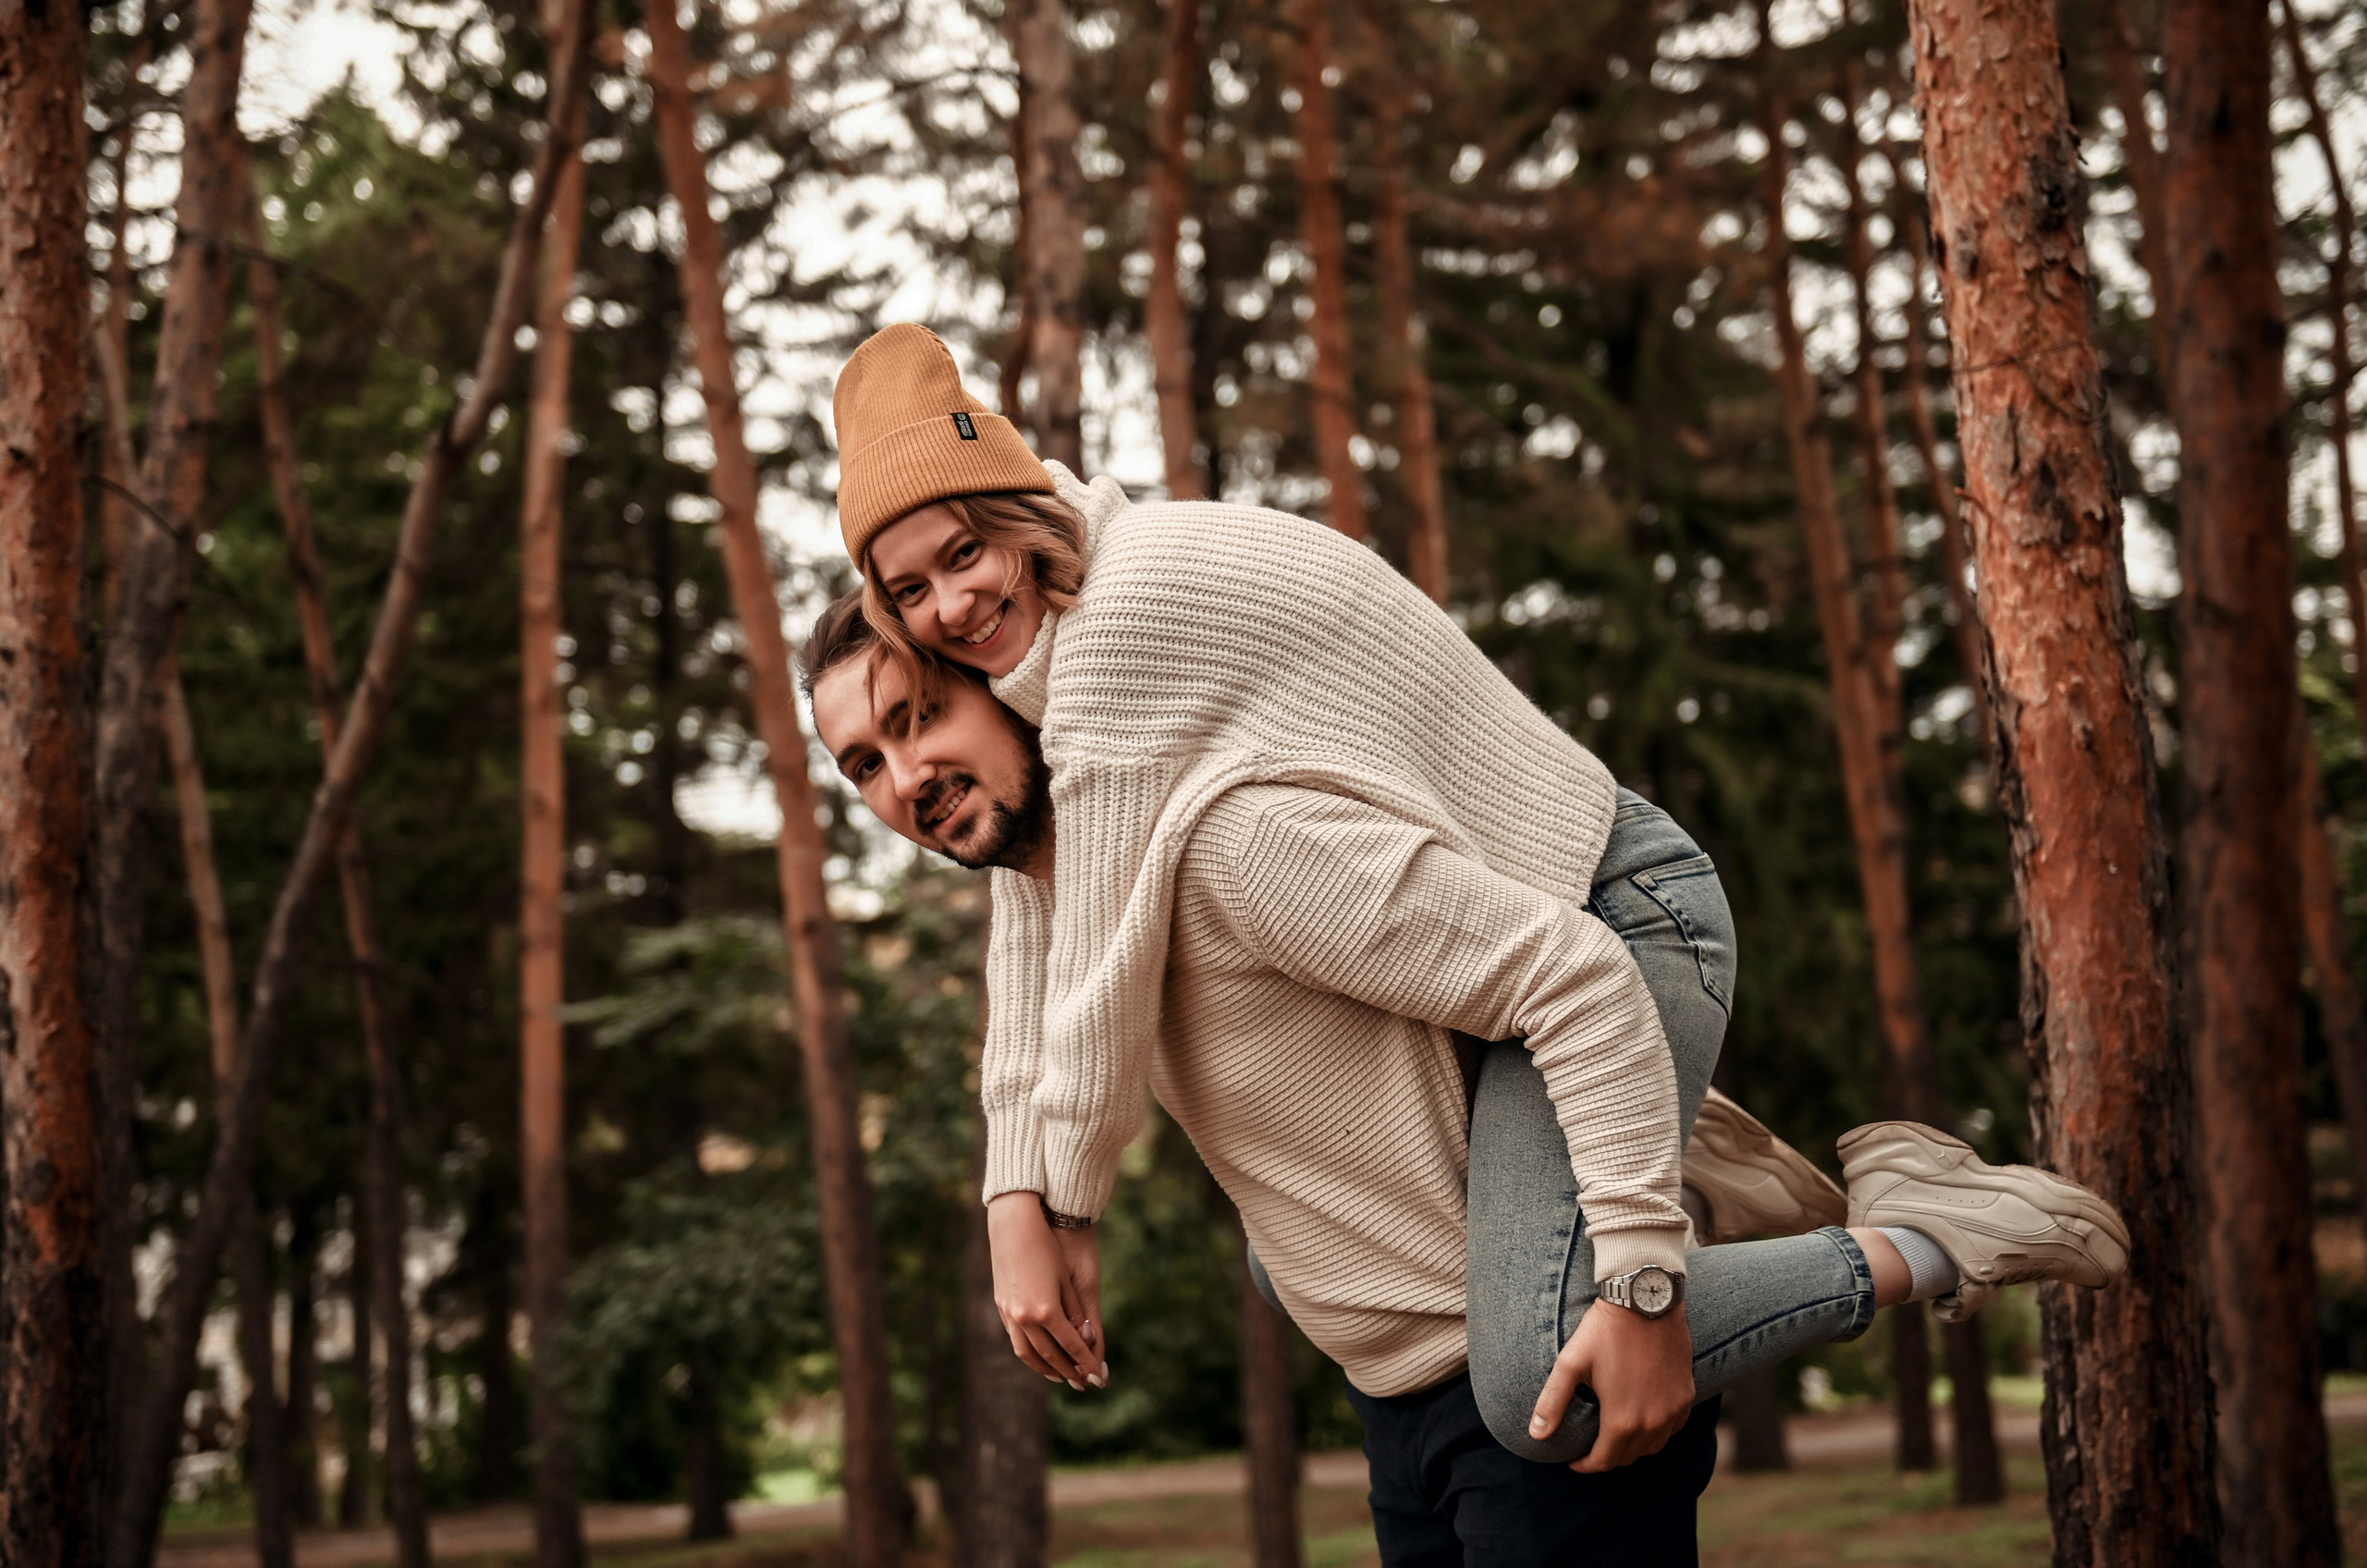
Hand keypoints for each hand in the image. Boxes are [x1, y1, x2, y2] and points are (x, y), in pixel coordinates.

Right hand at [986, 1193, 1106, 1388]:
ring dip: (1045, 1368)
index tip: (1098, 1378)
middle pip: (1050, 1355)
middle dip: (1068, 1371)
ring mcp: (1010, 1314)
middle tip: (1082, 1383)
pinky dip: (1030, 1354)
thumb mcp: (1066, 1281)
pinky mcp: (1001, 1307)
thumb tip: (1086, 1340)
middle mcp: (1025, 1317)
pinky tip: (1039, 1356)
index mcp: (1046, 1310)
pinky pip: (1016, 1340)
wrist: (1013, 1226)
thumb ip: (1075, 1314)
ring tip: (1061, 1377)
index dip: (1087, 1363)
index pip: (1072, 1346)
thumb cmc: (1046, 1248)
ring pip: (1028, 1354)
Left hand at [1529, 1298, 1694, 1473]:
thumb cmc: (1604, 1331)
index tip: (1574, 1460)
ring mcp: (1673, 1410)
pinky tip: (1643, 1419)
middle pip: (1628, 1457)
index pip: (1603, 1462)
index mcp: (1622, 1420)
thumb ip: (1552, 1402)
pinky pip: (1673, 1429)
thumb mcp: (1571, 1363)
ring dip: (1633, 1447)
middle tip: (1592, 1446)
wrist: (1645, 1300)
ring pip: (1653, 1447)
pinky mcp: (1687, 1395)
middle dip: (1607, 1456)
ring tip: (1614, 1435)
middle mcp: (1652, 1422)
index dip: (1585, 1465)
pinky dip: (1657, 1432)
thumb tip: (1536, 1435)